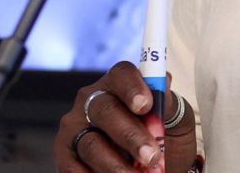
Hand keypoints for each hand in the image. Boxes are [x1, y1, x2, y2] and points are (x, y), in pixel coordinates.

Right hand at [53, 61, 198, 172]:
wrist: (152, 168)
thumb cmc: (164, 139)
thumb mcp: (174, 120)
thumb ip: (168, 105)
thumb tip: (162, 87)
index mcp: (119, 84)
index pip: (122, 74)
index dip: (132, 87)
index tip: (146, 105)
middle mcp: (91, 101)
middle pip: (105, 110)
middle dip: (131, 136)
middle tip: (152, 156)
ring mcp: (75, 128)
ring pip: (92, 145)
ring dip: (118, 166)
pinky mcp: (65, 155)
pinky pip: (75, 169)